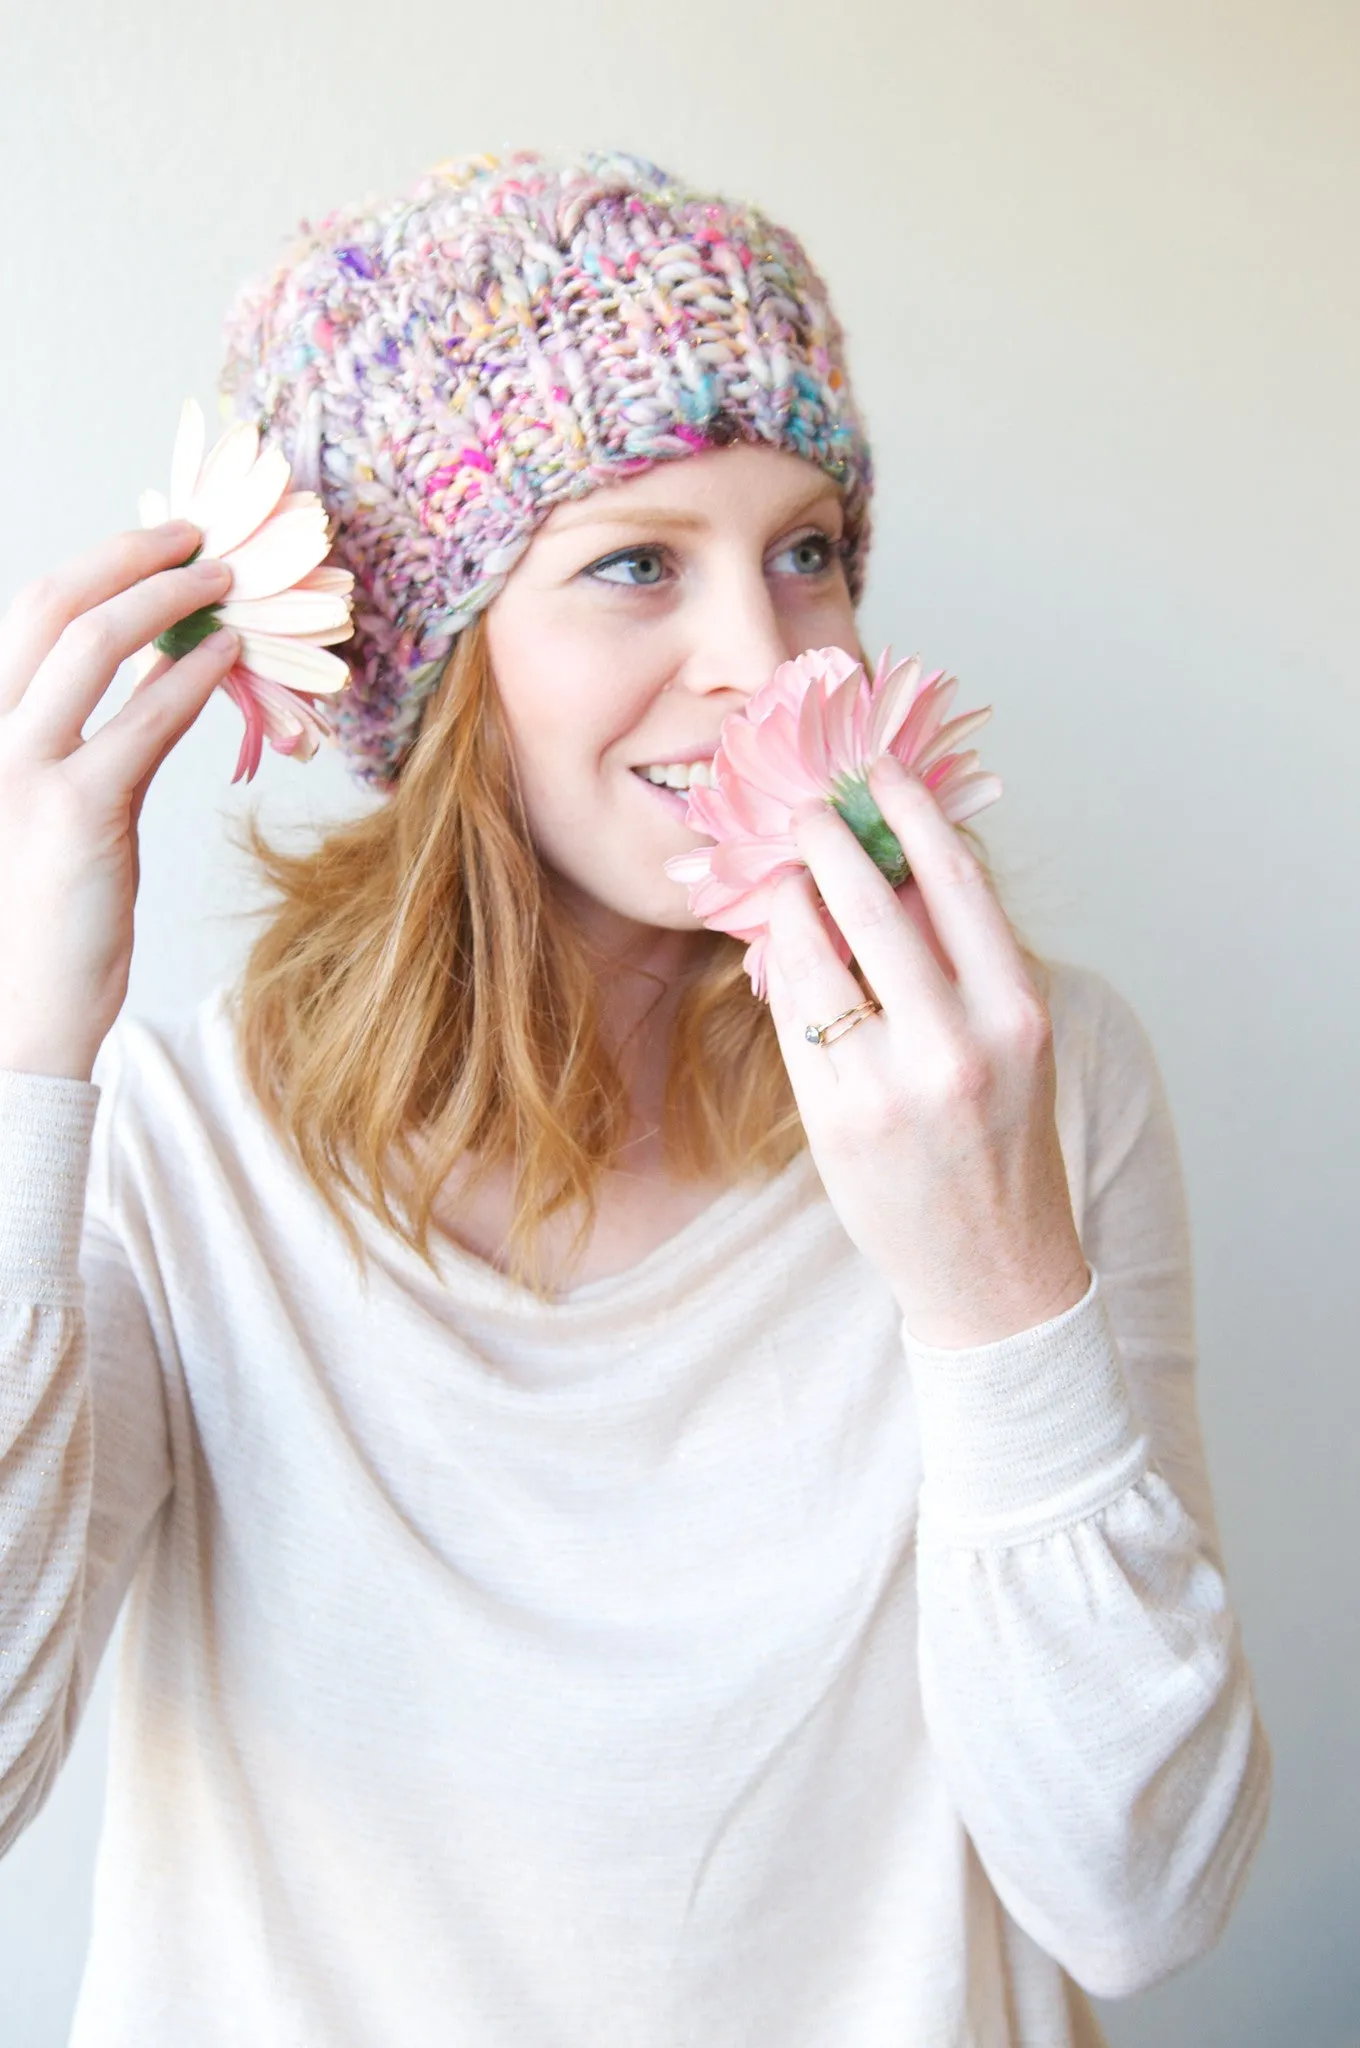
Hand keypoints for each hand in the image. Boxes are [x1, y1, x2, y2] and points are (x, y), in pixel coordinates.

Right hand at [0, 522, 238, 1079]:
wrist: (23, 1008)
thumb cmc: (54, 914)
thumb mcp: (70, 803)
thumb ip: (102, 735)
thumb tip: (162, 667)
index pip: (33, 612)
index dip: (101, 564)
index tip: (163, 544)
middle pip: (52, 604)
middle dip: (130, 554)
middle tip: (198, 537)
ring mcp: (22, 769)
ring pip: (92, 642)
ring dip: (168, 598)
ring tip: (228, 584)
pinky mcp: (75, 813)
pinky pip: (141, 722)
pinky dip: (192, 679)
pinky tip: (231, 660)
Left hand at [763, 753, 1089, 1348]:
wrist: (994, 1266)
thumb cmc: (1002, 1142)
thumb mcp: (1011, 1044)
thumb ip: (963, 961)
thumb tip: (893, 865)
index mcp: (1016, 1011)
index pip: (957, 883)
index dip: (914, 814)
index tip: (881, 772)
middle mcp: (959, 1042)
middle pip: (875, 903)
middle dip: (829, 840)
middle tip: (802, 805)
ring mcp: (891, 1083)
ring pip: (818, 955)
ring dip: (790, 899)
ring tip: (779, 870)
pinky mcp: (835, 1118)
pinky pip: (794, 1018)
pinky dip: (780, 970)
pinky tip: (773, 945)